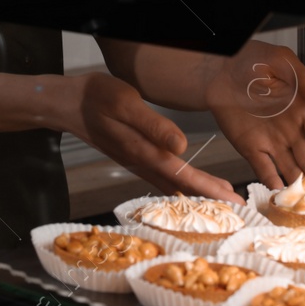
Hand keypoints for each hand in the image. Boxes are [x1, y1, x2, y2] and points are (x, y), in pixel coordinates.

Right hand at [61, 72, 240, 202]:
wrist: (67, 104)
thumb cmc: (96, 98)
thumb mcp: (126, 104)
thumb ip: (153, 126)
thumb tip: (182, 148)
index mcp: (142, 150)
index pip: (182, 174)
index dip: (208, 188)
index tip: (231, 198)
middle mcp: (140, 162)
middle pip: (180, 185)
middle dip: (209, 196)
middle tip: (237, 207)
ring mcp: (135, 162)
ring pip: (171, 183)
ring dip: (196, 193)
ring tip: (221, 198)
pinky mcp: (131, 157)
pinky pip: (161, 177)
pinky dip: (179, 184)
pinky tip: (186, 185)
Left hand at [205, 40, 304, 189]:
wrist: (220, 68)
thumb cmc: (254, 60)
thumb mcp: (282, 63)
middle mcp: (293, 131)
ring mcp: (273, 142)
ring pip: (291, 170)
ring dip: (300, 187)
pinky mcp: (252, 149)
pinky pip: (265, 170)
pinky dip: (272, 184)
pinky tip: (281, 198)